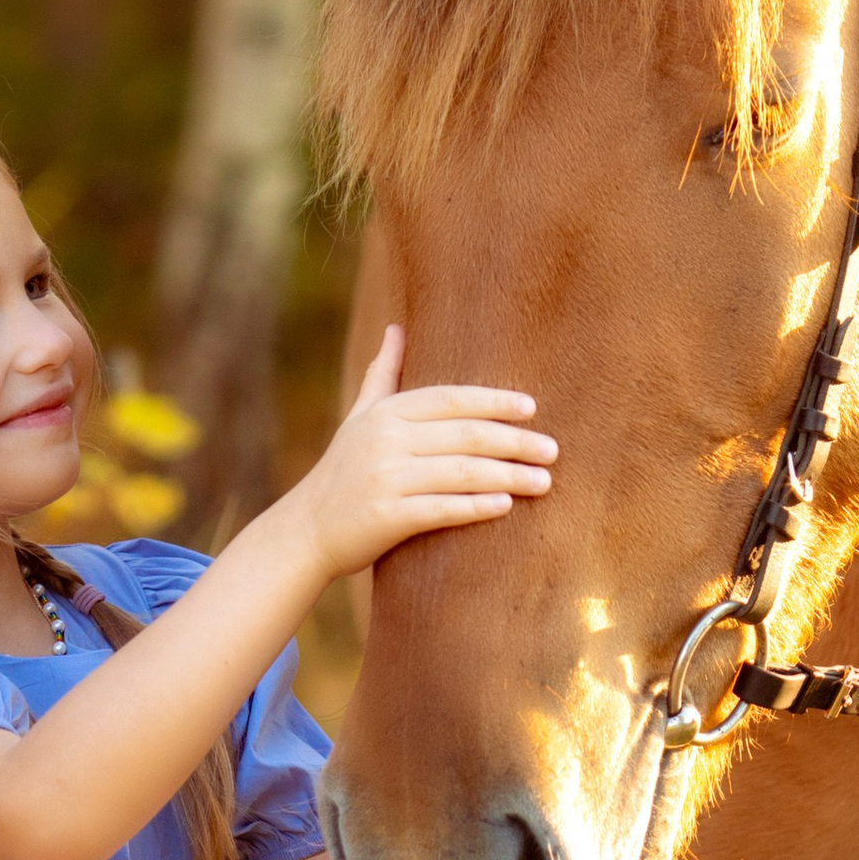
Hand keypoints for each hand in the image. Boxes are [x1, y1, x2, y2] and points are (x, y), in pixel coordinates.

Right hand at [280, 326, 554, 581]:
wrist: (306, 531)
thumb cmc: (340, 473)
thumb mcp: (359, 419)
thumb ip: (382, 375)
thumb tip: (397, 328)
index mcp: (385, 415)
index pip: (450, 400)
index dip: (493, 402)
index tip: (531, 408)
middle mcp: (386, 442)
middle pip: (464, 435)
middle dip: (513, 442)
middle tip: (552, 450)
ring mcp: (385, 479)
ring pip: (459, 473)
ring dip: (507, 476)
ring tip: (543, 482)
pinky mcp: (386, 518)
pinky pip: (441, 510)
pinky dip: (475, 507)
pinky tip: (505, 506)